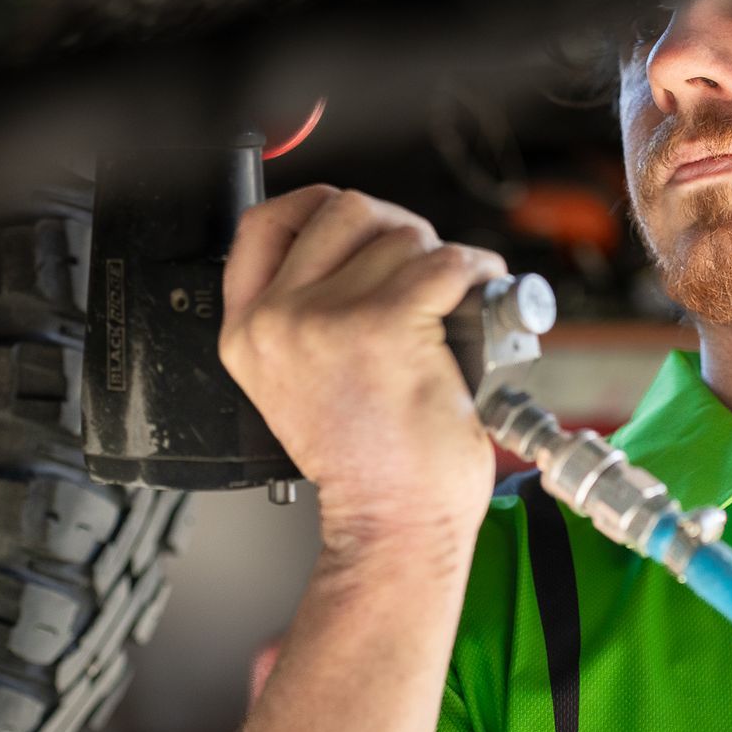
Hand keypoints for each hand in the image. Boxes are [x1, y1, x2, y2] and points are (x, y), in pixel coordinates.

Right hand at [220, 185, 505, 565]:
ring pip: (401, 236)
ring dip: (440, 259)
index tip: (354, 221)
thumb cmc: (368, 468)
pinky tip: (482, 293)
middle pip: (341, 211)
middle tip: (421, 267)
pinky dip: (478, 270)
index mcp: (248, 333)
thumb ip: (303, 318)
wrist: (394, 524)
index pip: (263, 225)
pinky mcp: (387, 325)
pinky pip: (446, 263)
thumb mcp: (298, 385)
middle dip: (394, 227)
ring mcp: (328, 320)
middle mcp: (278, 321)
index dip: (316, 207)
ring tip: (453, 301)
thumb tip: (362, 253)